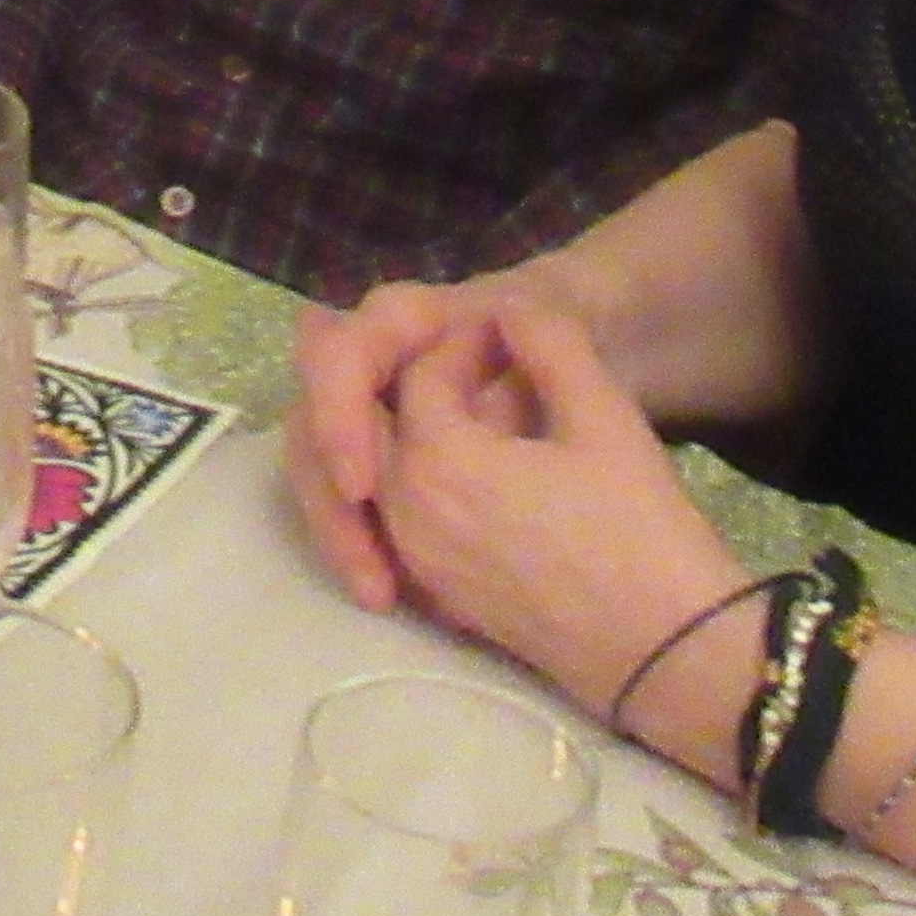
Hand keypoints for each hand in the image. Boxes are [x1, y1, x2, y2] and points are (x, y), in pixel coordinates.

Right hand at [288, 271, 573, 612]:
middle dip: (329, 501)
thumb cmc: (583, 333)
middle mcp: (376, 362)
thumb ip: (541, 350)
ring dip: (339, 533)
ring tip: (380, 596)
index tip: (363, 486)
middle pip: (312, 423)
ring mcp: (375, 412)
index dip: (339, 415)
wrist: (602, 340)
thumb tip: (483, 387)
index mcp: (409, 319)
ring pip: (321, 471)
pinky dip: (362, 545)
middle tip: (369, 575)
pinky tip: (393, 593)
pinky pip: (352, 502)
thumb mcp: (581, 343)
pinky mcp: (388, 460)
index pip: (344, 356)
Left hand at [363, 304, 747, 731]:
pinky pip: (396, 528)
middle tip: (472, 366)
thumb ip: (549, 345)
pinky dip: (412, 489)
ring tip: (471, 409)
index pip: (420, 376)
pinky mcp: (442, 601)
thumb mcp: (604, 417)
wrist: (668, 651)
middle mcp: (407, 516)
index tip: (514, 340)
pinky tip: (464, 473)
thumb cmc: (640, 529)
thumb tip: (509, 311)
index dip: (465, 347)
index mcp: (437, 463)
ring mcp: (419, 566)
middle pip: (371, 428)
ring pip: (377, 481)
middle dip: (410, 385)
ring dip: (407, 435)